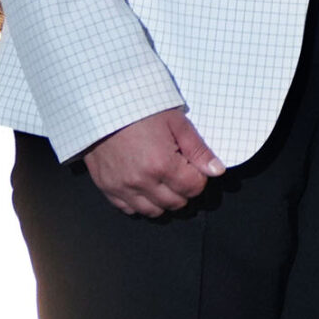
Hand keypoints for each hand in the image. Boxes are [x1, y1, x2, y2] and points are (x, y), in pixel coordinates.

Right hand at [84, 107, 225, 216]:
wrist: (102, 107)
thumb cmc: (141, 110)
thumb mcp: (177, 123)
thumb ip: (198, 150)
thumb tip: (217, 171)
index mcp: (162, 165)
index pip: (194, 188)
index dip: (199, 178)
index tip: (192, 166)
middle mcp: (141, 181)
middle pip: (176, 203)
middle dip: (183, 190)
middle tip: (179, 172)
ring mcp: (121, 187)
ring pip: (153, 211)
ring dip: (163, 200)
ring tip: (162, 180)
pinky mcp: (106, 187)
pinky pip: (128, 209)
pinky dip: (139, 202)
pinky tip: (143, 186)